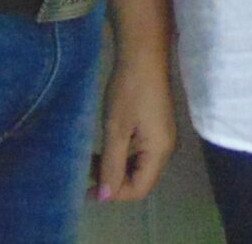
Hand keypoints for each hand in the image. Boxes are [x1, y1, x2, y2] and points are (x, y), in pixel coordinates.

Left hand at [94, 49, 177, 203]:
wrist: (143, 54)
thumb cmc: (129, 91)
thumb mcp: (115, 129)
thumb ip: (111, 165)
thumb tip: (106, 197)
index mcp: (159, 152)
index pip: (139, 189)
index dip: (114, 194)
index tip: (87, 187)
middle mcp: (165, 149)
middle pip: (140, 180)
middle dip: (113, 182)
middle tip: (86, 172)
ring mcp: (162, 137)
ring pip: (138, 166)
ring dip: (115, 168)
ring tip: (91, 160)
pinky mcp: (156, 127)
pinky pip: (140, 152)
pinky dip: (122, 155)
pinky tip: (105, 147)